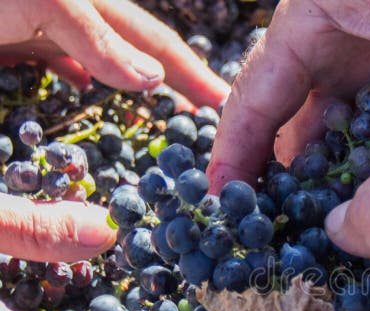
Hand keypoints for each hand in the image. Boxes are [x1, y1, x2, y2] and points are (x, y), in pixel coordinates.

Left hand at [0, 0, 228, 107]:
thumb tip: (154, 78)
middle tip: (206, 118)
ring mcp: (46, 32)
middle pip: (139, 55)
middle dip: (175, 85)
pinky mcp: (15, 47)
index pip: (159, 44)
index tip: (226, 104)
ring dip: (135, 90)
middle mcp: (79, 19)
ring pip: (106, 66)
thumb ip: (99, 40)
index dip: (194, 74)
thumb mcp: (48, 4)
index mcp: (97, 6)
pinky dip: (81, 83)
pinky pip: (62, 69)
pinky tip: (85, 90)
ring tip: (161, 114)